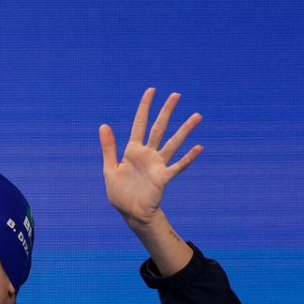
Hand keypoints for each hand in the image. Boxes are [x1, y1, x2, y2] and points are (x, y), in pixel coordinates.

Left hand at [98, 88, 202, 228]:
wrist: (130, 213)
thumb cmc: (120, 192)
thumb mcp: (110, 168)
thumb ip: (109, 147)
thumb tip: (104, 125)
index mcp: (132, 150)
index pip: (139, 123)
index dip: (145, 107)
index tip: (152, 91)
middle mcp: (147, 154)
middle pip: (159, 128)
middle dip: (167, 111)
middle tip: (177, 95)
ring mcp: (157, 165)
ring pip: (173, 143)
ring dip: (185, 130)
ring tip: (197, 116)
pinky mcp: (163, 178)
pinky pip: (178, 166)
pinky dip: (188, 158)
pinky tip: (198, 148)